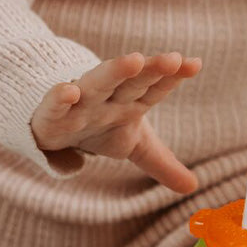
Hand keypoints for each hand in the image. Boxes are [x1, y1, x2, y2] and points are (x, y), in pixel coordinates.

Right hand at [31, 51, 202, 189]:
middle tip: (171, 59)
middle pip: (132, 82)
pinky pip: (55, 106)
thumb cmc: (99, 125)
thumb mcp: (134, 146)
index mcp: (131, 102)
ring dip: (115, 71)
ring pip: (98, 83)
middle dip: (151, 69)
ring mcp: (80, 104)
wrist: (53, 123)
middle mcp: (108, 98)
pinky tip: (69, 92)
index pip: (154, 89)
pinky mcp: (52, 116)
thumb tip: (193, 187)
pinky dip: (60, 98)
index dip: (172, 77)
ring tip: (135, 59)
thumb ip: (162, 163)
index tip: (194, 65)